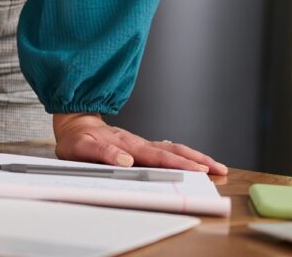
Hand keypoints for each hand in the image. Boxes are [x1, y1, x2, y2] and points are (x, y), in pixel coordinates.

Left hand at [53, 114, 227, 173]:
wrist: (73, 123)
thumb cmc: (76, 139)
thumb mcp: (81, 148)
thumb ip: (103, 153)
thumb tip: (126, 160)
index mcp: (125, 144)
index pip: (156, 155)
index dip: (176, 162)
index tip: (195, 169)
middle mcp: (136, 142)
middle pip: (171, 151)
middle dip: (196, 161)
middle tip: (218, 170)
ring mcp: (140, 143)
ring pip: (172, 148)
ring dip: (194, 157)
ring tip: (216, 166)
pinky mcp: (140, 146)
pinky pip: (165, 149)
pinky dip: (183, 154)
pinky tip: (195, 161)